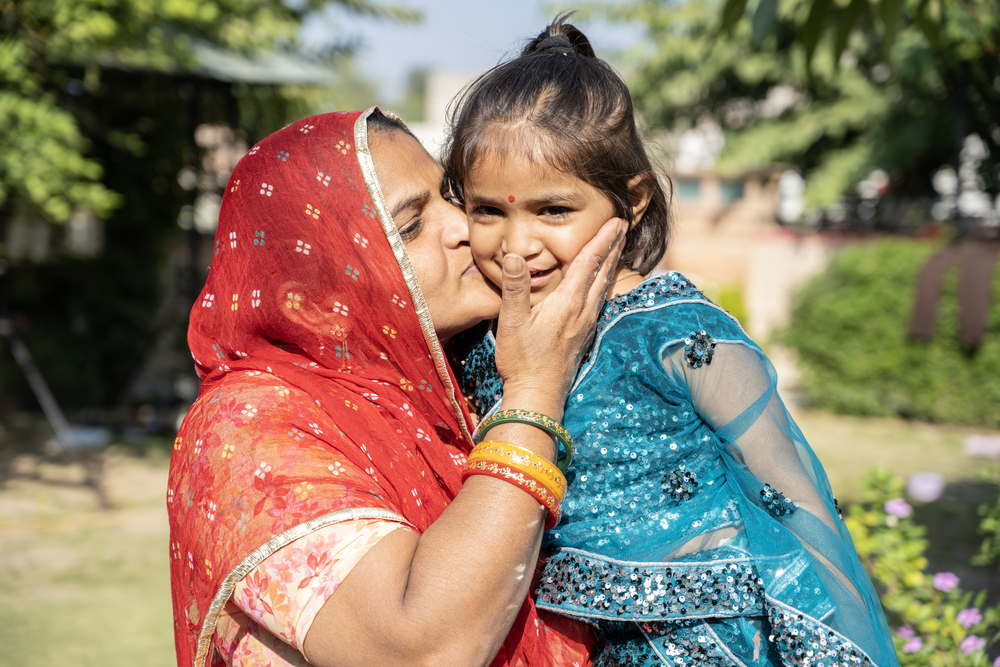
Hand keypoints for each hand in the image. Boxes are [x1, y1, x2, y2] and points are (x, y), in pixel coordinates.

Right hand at [494, 218, 626, 416]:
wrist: (538, 395)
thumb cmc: (522, 359)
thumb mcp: (512, 321)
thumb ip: (515, 287)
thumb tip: (514, 255)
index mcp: (568, 302)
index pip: (589, 262)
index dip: (602, 239)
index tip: (616, 221)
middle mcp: (583, 310)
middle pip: (603, 271)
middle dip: (613, 246)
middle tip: (623, 225)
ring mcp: (586, 323)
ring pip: (604, 286)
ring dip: (611, 263)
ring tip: (618, 247)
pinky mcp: (584, 334)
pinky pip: (600, 300)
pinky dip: (605, 283)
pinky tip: (603, 284)